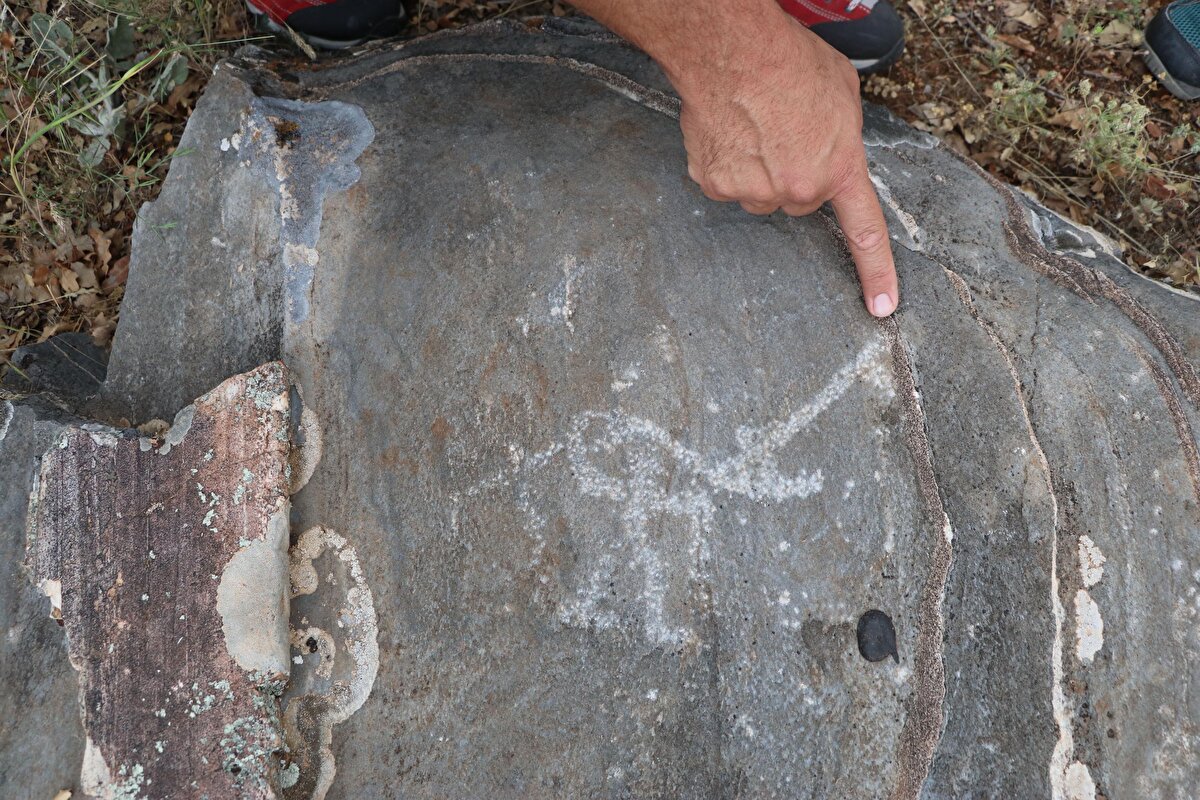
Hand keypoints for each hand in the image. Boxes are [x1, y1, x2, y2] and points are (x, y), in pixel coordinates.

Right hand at [565, 0, 898, 316]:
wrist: (732, 51)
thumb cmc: (789, 61)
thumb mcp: (842, 94)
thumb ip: (843, 136)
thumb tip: (832, 146)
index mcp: (839, 169)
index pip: (864, 232)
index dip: (877, 273)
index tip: (882, 308)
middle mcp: (797, 190)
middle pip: (798, 201)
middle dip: (794, 175)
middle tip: (785, 134)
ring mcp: (753, 191)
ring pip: (759, 193)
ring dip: (758, 169)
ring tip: (755, 125)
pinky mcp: (716, 184)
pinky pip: (725, 182)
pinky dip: (726, 161)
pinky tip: (730, 129)